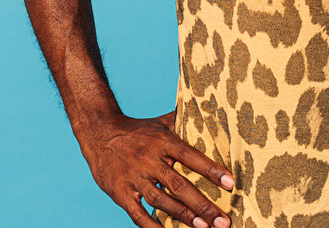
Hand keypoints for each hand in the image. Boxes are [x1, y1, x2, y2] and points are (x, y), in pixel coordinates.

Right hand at [79, 111, 234, 227]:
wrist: (98, 133)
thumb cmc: (137, 130)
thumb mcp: (160, 123)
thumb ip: (183, 122)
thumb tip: (209, 112)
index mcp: (162, 142)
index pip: (190, 156)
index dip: (210, 170)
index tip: (230, 183)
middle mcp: (149, 160)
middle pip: (179, 184)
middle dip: (203, 204)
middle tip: (222, 220)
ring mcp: (134, 178)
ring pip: (161, 200)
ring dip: (183, 215)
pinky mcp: (120, 193)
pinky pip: (137, 213)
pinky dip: (152, 226)